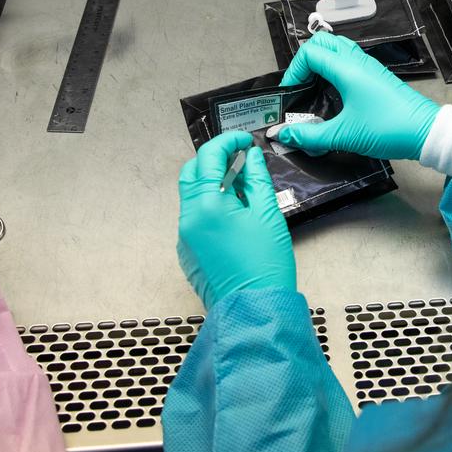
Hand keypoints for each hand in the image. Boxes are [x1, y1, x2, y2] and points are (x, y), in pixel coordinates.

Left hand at [177, 131, 295, 309]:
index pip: (209, 156)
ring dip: (211, 183)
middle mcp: (188, 217)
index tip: (246, 140)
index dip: (228, 141)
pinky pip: (194, 218)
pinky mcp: (187, 252)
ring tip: (242, 185)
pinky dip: (210, 205)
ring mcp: (184, 236)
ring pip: (192, 196)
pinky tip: (234, 214)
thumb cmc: (265, 262)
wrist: (253, 310)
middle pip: (191, 172)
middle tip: (240, 158)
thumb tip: (251, 156)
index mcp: (206, 203)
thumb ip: (256, 179)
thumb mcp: (267, 214)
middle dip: (213, 159)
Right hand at [274, 32, 439, 159]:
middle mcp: (357, 61)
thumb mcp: (344, 136)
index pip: (310, 53)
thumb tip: (282, 136)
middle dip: (304, 61)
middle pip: (323, 42)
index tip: (290, 94)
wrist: (426, 132)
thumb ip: (310, 136)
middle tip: (299, 86)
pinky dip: (335, 68)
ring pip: (337, 49)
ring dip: (321, 62)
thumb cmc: (387, 129)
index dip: (293, 70)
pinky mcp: (377, 76)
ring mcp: (369, 67)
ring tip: (313, 88)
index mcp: (347, 69)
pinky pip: (349, 60)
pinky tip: (333, 93)